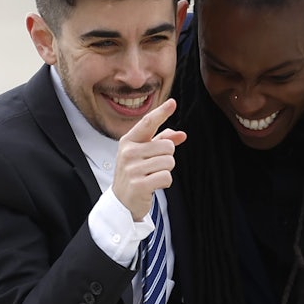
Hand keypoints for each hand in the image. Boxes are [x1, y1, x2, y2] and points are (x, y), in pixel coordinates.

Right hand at [112, 98, 185, 219]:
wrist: (122, 201)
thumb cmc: (135, 173)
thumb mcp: (145, 154)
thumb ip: (162, 141)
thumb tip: (181, 135)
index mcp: (129, 141)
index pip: (147, 123)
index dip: (161, 112)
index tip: (172, 103)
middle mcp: (129, 152)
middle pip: (167, 146)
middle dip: (167, 157)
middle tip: (154, 167)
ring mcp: (132, 168)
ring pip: (169, 162)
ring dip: (166, 170)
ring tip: (152, 176)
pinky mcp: (139, 184)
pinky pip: (166, 177)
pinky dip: (165, 182)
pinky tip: (153, 185)